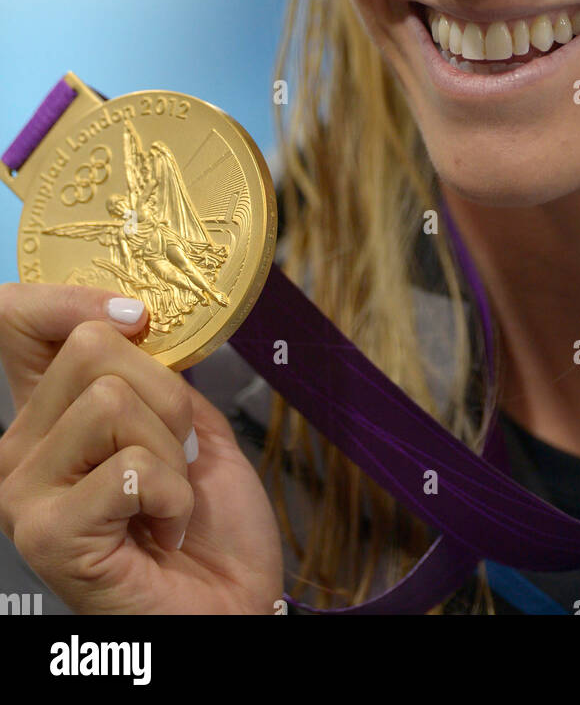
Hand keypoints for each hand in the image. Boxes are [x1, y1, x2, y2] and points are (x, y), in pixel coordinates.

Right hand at [0, 283, 284, 613]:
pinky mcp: (46, 534)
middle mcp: (19, 449)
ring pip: (111, 400)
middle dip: (166, 396)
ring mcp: (24, 494)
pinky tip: (164, 532)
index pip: (14, 319)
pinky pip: (127, 465)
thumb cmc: (211, 526)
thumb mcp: (188, 420)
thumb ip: (156, 366)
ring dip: (172, 451)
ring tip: (170, 500)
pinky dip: (172, 495)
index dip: (72, 299)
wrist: (232, 607)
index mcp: (50, 413)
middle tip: (177, 455)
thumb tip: (138, 312)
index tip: (137, 319)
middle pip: (92, 347)